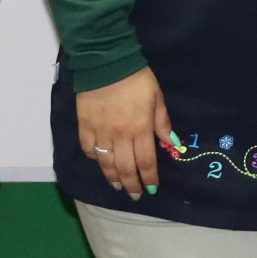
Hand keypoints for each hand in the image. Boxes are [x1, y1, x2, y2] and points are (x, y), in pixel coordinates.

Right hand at [77, 67, 173, 197]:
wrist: (106, 63)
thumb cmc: (136, 79)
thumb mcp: (157, 98)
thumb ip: (162, 123)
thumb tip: (172, 145)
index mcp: (140, 129)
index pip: (146, 161)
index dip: (149, 178)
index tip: (151, 189)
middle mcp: (120, 135)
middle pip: (125, 168)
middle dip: (131, 184)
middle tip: (134, 195)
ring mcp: (100, 131)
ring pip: (105, 163)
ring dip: (112, 177)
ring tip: (118, 186)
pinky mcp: (84, 125)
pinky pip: (88, 148)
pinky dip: (94, 158)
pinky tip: (99, 162)